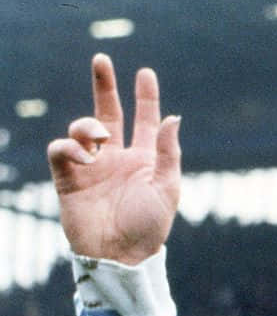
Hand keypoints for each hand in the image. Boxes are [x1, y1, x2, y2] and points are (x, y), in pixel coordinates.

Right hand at [46, 53, 181, 264]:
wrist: (118, 256)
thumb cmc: (148, 228)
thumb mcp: (167, 190)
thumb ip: (170, 153)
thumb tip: (175, 117)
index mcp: (146, 162)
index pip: (147, 123)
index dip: (146, 98)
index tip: (146, 73)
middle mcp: (118, 160)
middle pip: (109, 114)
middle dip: (105, 86)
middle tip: (102, 59)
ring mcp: (93, 167)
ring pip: (84, 128)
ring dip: (88, 126)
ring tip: (98, 141)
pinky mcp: (69, 178)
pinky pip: (61, 150)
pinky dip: (70, 147)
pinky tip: (84, 157)